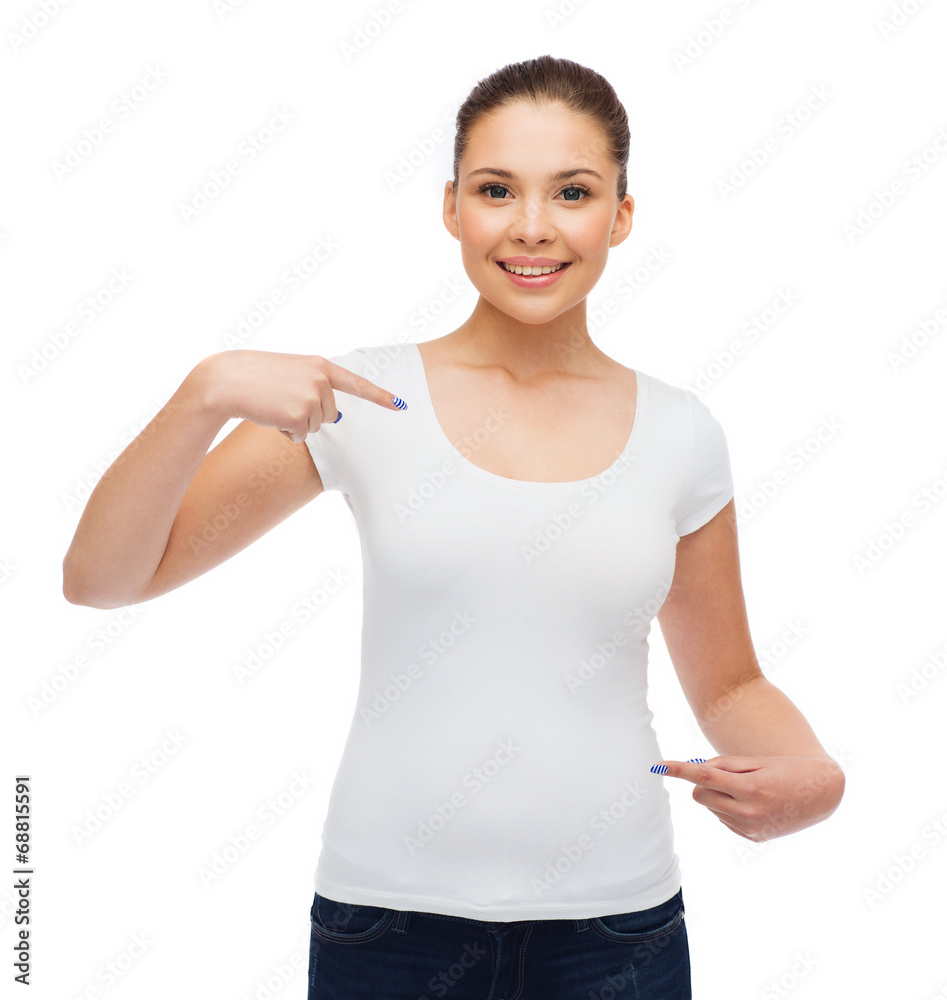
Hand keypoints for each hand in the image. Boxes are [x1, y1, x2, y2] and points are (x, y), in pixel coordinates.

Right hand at [189, 350, 404, 442]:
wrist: (227, 381)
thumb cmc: (256, 377)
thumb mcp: (292, 373)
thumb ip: (317, 387)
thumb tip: (337, 416)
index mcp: (320, 366)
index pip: (356, 383)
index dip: (380, 396)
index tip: (401, 405)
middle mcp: (321, 380)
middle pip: (332, 415)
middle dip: (309, 415)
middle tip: (283, 400)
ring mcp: (312, 398)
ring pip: (317, 427)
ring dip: (296, 423)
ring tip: (275, 405)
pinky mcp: (300, 415)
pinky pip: (301, 436)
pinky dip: (286, 432)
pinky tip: (271, 415)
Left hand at [650, 755, 844, 841]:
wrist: (821, 794)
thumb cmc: (785, 770)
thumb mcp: (756, 761)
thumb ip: (725, 765)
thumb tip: (697, 773)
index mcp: (750, 789)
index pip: (704, 775)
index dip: (679, 769)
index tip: (658, 765)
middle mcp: (749, 812)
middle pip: (701, 793)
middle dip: (705, 782)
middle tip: (730, 774)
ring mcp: (751, 829)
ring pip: (711, 807)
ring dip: (719, 795)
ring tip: (750, 788)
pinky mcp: (752, 837)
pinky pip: (723, 819)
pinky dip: (729, 808)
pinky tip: (753, 803)